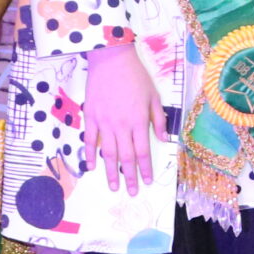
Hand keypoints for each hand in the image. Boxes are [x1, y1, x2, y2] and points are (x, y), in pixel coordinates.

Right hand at [82, 43, 165, 194]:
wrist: (111, 60)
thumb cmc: (136, 77)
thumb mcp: (154, 97)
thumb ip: (158, 120)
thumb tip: (163, 139)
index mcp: (138, 121)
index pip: (143, 151)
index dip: (145, 168)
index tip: (146, 182)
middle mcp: (121, 126)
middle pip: (126, 157)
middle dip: (129, 177)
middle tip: (130, 192)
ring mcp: (104, 123)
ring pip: (107, 153)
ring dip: (110, 172)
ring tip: (112, 186)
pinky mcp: (90, 117)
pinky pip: (90, 140)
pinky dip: (89, 155)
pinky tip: (91, 167)